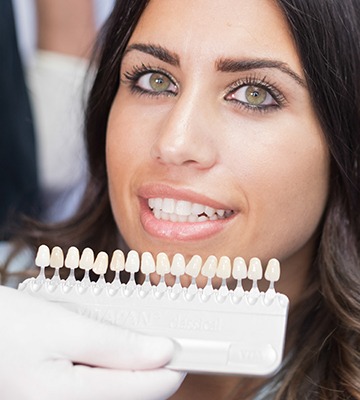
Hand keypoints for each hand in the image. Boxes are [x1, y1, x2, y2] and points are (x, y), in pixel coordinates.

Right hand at [0, 286, 183, 399]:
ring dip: (132, 371)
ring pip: (118, 396)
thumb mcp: (65, 328)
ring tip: (134, 342)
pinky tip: (110, 356)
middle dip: (152, 368)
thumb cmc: (8, 326)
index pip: (146, 389)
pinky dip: (113, 376)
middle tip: (160, 337)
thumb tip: (164, 352)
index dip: (172, 365)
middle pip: (134, 397)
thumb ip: (117, 345)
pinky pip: (99, 394)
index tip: (190, 345)